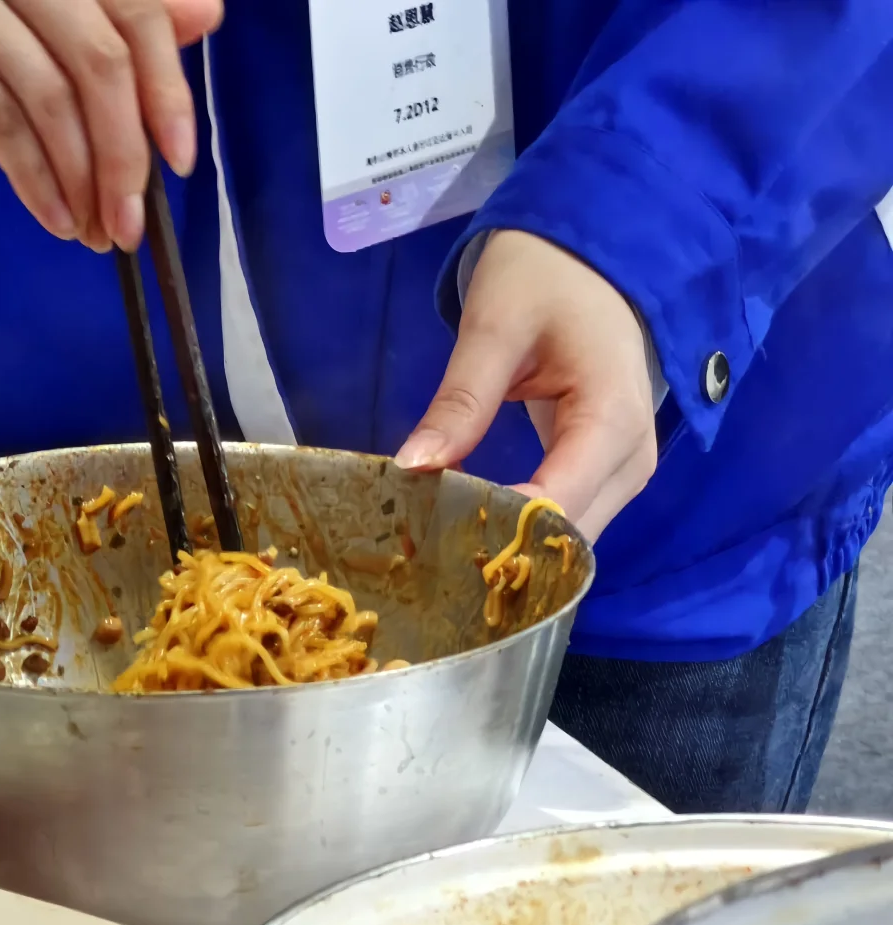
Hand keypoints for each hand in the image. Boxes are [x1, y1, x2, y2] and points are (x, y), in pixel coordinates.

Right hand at [0, 0, 222, 251]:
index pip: (131, 9)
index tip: (180, 158)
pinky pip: (0, 119)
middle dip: (126, 153)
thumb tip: (208, 16)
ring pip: (51, 96)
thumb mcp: (30, 36)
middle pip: (99, 57)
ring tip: (96, 231)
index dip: (167, 85)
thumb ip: (112, 24)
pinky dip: (36, 179)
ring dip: (83, 179)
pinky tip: (54, 216)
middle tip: (133, 222)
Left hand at [395, 230, 656, 540]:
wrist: (593, 255)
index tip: (433, 540)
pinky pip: (567, 518)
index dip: (499, 531)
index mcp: (611, 418)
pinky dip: (523, 530)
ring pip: (570, 540)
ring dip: (513, 548)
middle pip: (568, 537)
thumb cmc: (547, 276)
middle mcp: (630, 459)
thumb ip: (460, 401)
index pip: (556, 503)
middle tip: (425, 551)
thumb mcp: (493, 327)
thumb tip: (412, 467)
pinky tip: (471, 530)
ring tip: (441, 546)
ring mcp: (624, 470)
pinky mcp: (604, 472)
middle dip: (503, 550)